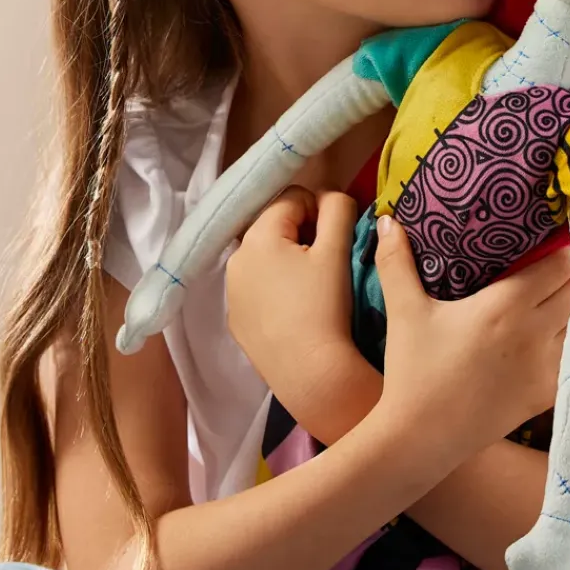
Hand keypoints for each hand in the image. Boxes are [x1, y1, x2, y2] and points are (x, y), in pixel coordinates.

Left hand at [226, 187, 357, 401]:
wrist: (310, 374)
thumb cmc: (326, 307)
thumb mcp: (337, 250)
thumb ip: (337, 209)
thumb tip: (330, 195)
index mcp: (258, 235)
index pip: (293, 197)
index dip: (320, 211)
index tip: (336, 240)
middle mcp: (235, 258)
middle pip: (275, 227)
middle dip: (302, 236)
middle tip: (327, 264)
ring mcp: (232, 292)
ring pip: (265, 258)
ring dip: (288, 262)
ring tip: (312, 290)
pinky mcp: (236, 320)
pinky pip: (258, 289)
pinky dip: (276, 290)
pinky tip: (296, 312)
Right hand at [372, 216, 569, 463]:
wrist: (422, 437)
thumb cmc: (413, 371)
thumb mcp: (404, 311)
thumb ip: (397, 262)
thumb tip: (388, 219)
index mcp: (506, 306)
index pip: (559, 263)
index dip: (562, 246)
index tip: (556, 234)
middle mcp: (536, 333)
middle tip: (560, 258)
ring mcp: (548, 366)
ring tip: (565, 289)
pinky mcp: (549, 393)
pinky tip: (563, 329)